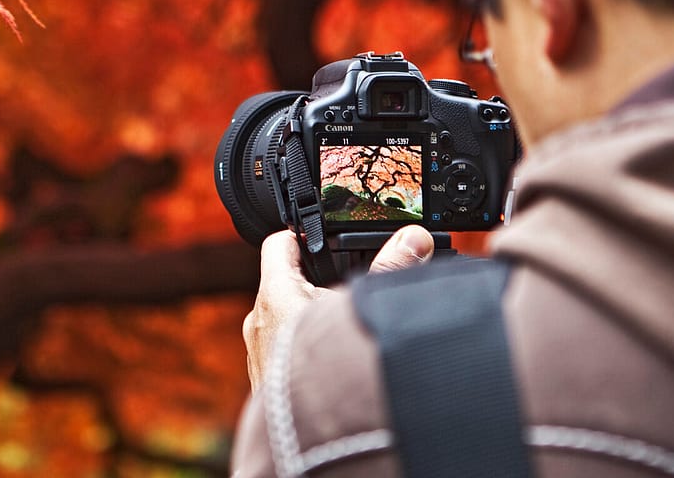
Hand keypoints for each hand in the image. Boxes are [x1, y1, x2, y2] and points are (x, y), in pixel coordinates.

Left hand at [243, 225, 434, 390]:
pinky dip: (305, 347)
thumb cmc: (327, 375)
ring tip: (342, 323)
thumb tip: (414, 239)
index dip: (302, 235)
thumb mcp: (362, 310)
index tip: (324, 237)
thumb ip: (390, 272)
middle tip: (347, 281)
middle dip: (316, 280)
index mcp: (275, 293)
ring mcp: (258, 351)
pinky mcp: (266, 379)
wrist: (310, 439)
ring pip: (286, 318)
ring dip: (311, 317)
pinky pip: (285, 348)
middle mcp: (259, 319)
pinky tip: (332, 356)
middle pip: (285, 282)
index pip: (279, 243)